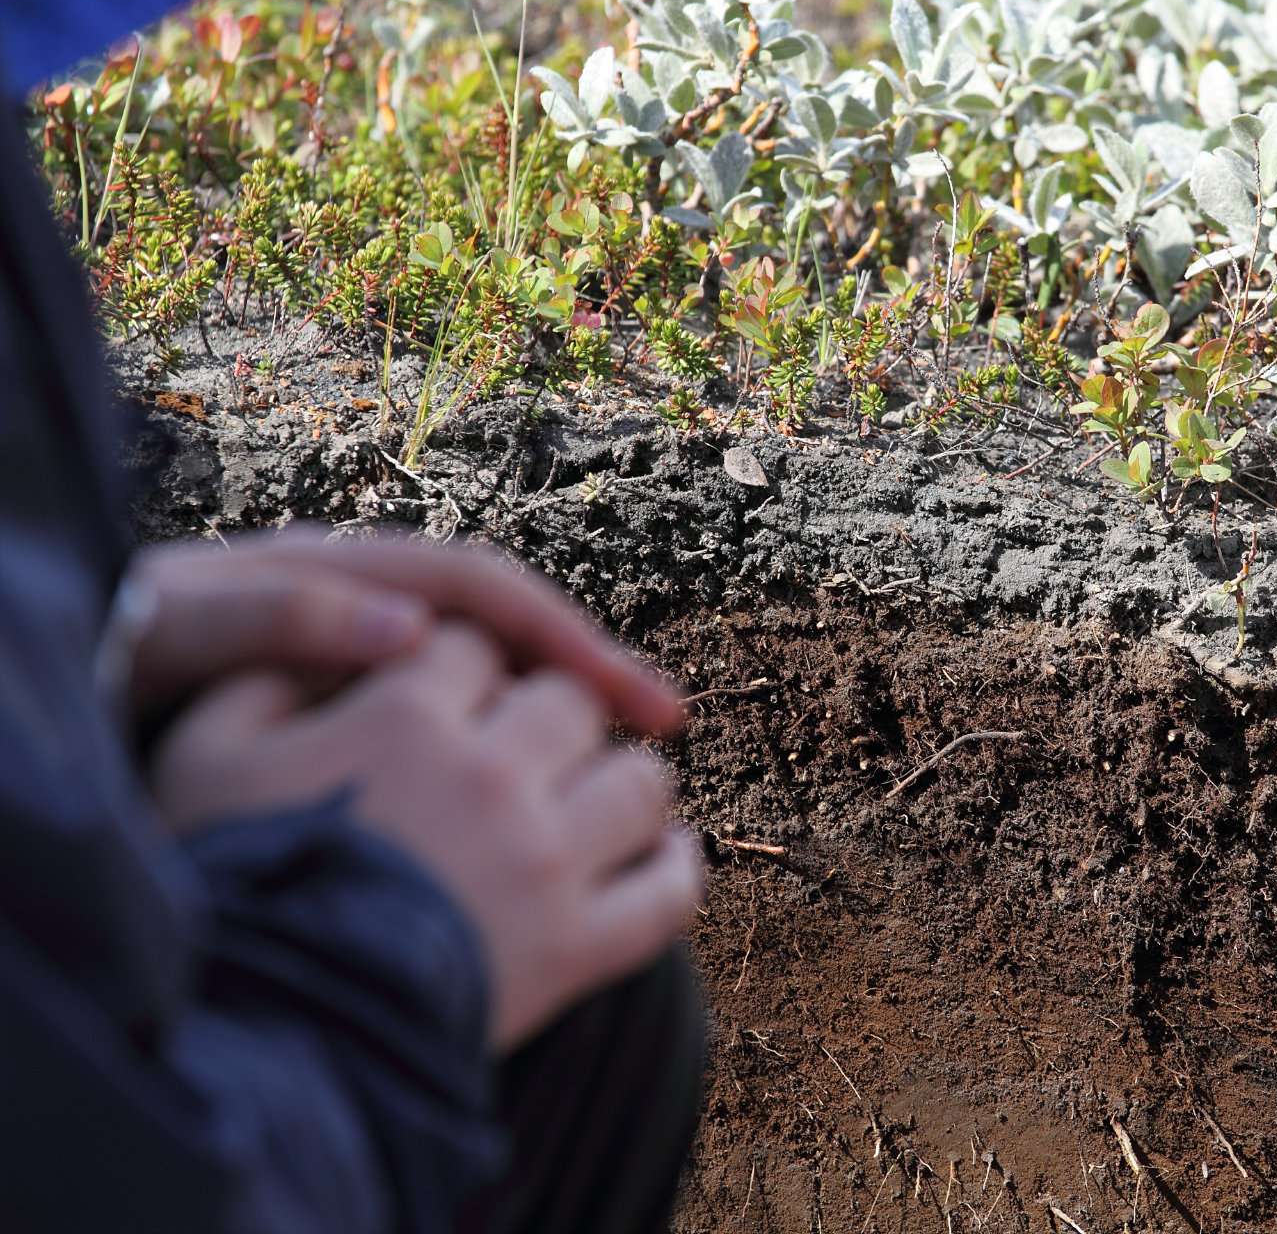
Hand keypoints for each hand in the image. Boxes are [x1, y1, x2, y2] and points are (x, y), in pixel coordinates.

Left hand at [124, 528, 680, 734]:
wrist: (80, 664)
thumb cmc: (132, 647)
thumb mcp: (196, 627)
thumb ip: (290, 619)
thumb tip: (411, 634)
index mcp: (351, 573)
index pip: (489, 593)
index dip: (566, 638)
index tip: (632, 696)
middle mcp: (380, 603)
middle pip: (516, 628)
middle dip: (594, 671)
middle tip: (666, 728)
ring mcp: (376, 649)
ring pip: (496, 675)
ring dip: (562, 711)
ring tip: (626, 768)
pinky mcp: (367, 704)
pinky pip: (462, 717)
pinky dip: (509, 748)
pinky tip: (538, 798)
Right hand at [150, 623, 704, 1049]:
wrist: (265, 1029)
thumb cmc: (229, 886)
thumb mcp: (202, 762)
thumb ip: (266, 679)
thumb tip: (332, 644)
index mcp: (408, 718)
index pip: (475, 645)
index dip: (464, 664)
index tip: (453, 695)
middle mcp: (494, 776)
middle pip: (569, 701)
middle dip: (549, 710)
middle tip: (527, 742)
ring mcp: (548, 863)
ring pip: (639, 783)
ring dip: (621, 779)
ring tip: (597, 793)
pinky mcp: (579, 950)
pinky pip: (668, 894)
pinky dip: (677, 868)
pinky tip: (668, 854)